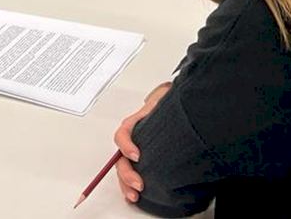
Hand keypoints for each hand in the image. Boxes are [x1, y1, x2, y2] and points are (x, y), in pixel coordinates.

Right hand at [114, 82, 171, 203]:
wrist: (170, 106)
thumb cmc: (164, 104)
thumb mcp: (161, 100)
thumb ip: (161, 98)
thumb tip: (165, 96)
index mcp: (133, 124)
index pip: (123, 134)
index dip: (127, 146)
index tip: (137, 156)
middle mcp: (131, 139)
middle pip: (120, 158)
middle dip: (127, 173)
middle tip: (139, 184)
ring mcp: (135, 150)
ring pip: (123, 168)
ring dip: (125, 183)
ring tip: (134, 195)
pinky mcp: (142, 160)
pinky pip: (130, 173)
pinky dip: (129, 185)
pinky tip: (135, 194)